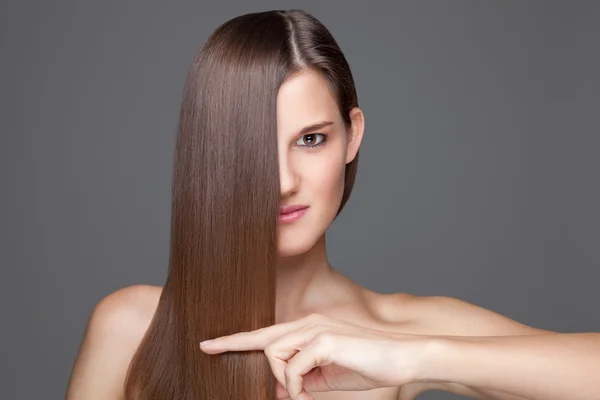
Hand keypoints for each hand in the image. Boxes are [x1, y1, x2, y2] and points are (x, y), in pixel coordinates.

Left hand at [199, 313, 427, 399]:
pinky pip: (294, 367)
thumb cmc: (366, 366)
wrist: (401, 359)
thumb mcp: (325, 378)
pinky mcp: (324, 339)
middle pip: (264, 339)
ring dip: (284, 381)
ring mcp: (316, 329)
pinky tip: (309, 395)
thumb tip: (275, 389)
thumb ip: (300, 380)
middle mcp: (308, 323)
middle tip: (215, 354)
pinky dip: (296, 387)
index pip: (266, 333)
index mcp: (308, 329)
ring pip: (275, 352)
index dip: (236, 340)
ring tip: (303, 395)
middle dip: (236, 346)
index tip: (209, 344)